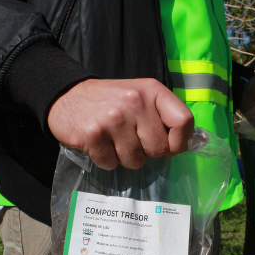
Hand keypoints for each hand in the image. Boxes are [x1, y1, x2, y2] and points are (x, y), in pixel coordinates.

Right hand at [48, 78, 193, 169]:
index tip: (169, 146)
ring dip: (124, 157)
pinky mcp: (93, 134)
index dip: (180, 141)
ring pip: (135, 160)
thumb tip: (188, 143)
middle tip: (130, 139)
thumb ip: (163, 115)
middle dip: (146, 151)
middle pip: (159, 149)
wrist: (65, 95)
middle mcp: (135, 102)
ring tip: (113, 140)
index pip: (184, 121)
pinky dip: (105, 160)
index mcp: (152, 91)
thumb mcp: (140, 96)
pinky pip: (111, 164)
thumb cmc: (109, 100)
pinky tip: (99, 144)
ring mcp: (113, 118)